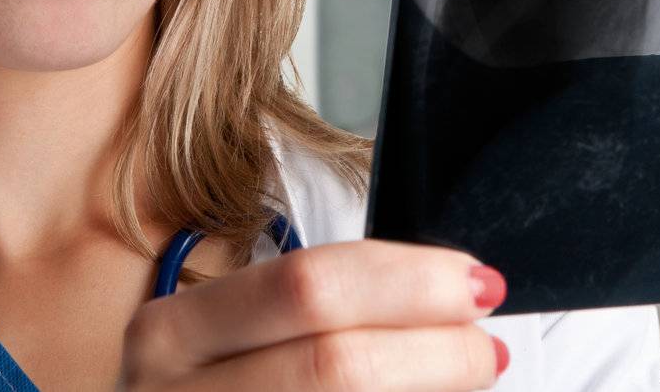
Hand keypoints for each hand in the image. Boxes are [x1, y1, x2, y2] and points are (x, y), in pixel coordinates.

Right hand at [118, 238, 510, 389]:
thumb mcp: (229, 345)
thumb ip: (308, 317)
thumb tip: (445, 296)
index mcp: (173, 334)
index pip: (307, 287)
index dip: (406, 282)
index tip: (471, 282)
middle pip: (333, 364)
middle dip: (433, 350)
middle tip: (485, 346)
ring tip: (469, 377)